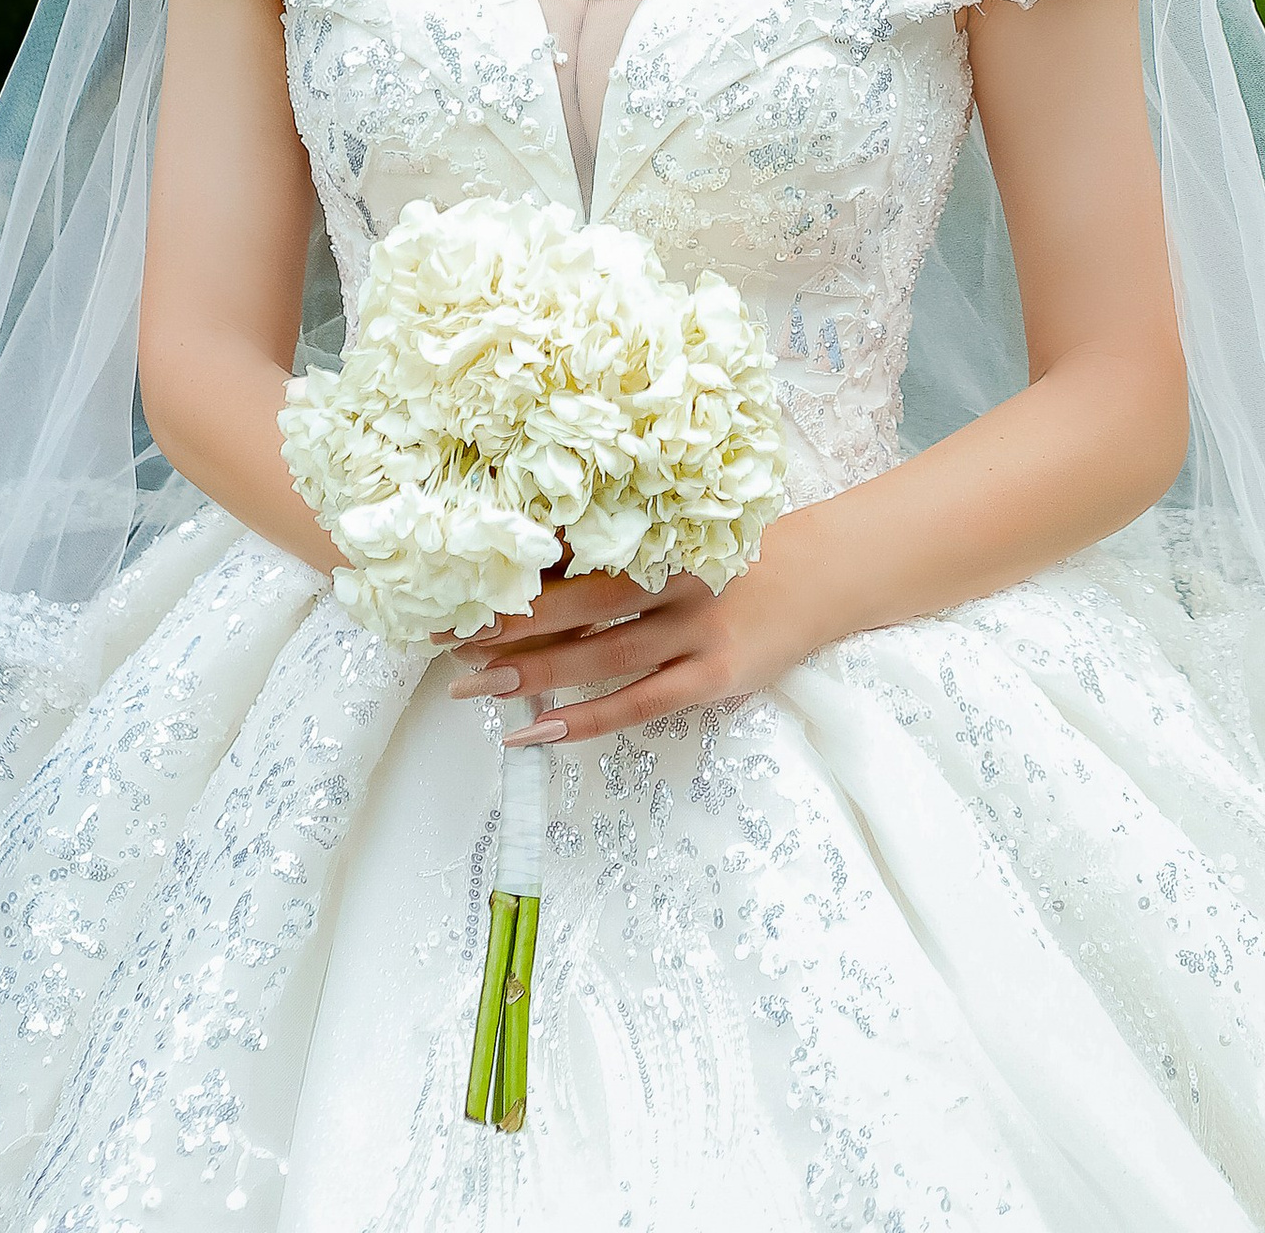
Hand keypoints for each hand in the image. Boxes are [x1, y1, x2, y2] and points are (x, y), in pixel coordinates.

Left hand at [446, 553, 820, 749]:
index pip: (570, 552)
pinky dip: (583, 719)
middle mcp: (668, 577)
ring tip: (475, 685)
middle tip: (446, 637)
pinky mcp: (711, 676)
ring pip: (599, 655)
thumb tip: (533, 560)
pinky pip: (638, 704)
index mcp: (655, 534)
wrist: (817, 575)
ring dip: (533, 672)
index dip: (514, 571)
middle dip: (508, 621)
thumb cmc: (730, 554)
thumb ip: (620, 545)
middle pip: (575, 603)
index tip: (459, 582)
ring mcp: (692, 630)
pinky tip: (536, 731)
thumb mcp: (678, 533)